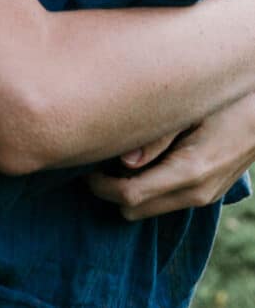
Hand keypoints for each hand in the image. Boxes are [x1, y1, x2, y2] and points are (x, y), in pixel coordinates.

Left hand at [87, 92, 254, 219]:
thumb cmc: (225, 100)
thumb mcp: (190, 109)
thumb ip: (156, 137)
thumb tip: (122, 161)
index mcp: (189, 171)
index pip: (130, 196)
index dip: (100, 186)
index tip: (85, 167)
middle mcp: (197, 192)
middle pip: (134, 210)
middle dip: (110, 191)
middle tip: (97, 161)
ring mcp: (206, 197)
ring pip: (150, 210)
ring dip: (130, 192)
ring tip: (117, 159)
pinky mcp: (209, 193)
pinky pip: (168, 201)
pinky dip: (149, 190)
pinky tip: (145, 161)